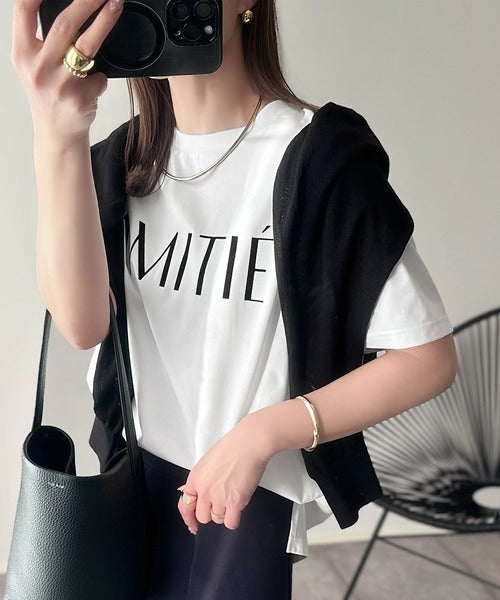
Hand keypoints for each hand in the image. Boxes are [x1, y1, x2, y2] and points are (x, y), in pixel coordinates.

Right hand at [11, 0, 123, 141]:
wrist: (57, 133)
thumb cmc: (48, 93)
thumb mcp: (33, 64)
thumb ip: (39, 37)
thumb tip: (70, 10)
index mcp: (22, 54)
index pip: (23, 10)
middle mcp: (38, 68)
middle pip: (64, 25)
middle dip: (87, 2)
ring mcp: (59, 85)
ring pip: (86, 47)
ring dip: (104, 23)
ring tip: (116, 6)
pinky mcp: (78, 99)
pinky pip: (98, 77)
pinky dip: (100, 77)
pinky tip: (94, 85)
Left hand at [177, 416, 272, 533]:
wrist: (249, 444)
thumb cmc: (233, 447)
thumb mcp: (208, 462)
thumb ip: (201, 480)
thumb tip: (198, 494)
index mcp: (195, 478)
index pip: (184, 505)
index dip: (188, 518)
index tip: (192, 524)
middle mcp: (204, 490)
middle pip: (202, 516)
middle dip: (212, 512)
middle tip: (222, 502)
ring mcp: (218, 497)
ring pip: (217, 519)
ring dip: (225, 512)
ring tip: (233, 496)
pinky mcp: (234, 502)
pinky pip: (231, 523)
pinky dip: (235, 519)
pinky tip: (238, 507)